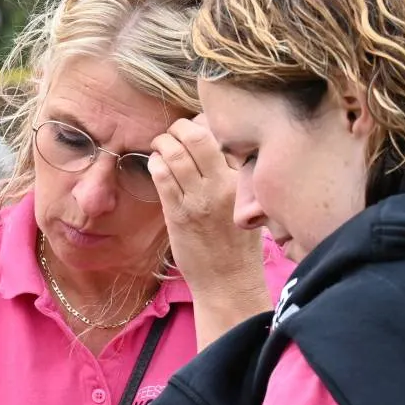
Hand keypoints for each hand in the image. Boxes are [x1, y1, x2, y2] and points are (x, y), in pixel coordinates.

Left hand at [148, 116, 264, 287]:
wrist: (230, 281)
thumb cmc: (239, 242)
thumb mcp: (248, 200)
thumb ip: (233, 172)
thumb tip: (211, 141)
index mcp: (245, 179)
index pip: (222, 134)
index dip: (205, 123)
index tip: (197, 127)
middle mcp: (223, 185)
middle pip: (196, 136)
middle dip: (179, 127)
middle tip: (174, 133)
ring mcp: (199, 199)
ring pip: (174, 153)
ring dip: (163, 143)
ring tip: (162, 145)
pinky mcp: (178, 214)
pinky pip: (161, 177)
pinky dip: (155, 163)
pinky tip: (156, 164)